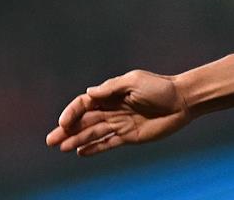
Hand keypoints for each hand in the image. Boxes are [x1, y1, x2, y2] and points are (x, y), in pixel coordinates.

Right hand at [45, 70, 192, 155]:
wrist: (183, 101)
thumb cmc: (160, 87)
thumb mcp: (134, 81)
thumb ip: (111, 88)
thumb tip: (89, 92)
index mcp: (112, 93)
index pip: (85, 103)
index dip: (72, 112)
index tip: (63, 123)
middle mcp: (113, 108)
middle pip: (85, 120)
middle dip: (67, 130)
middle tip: (51, 140)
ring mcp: (120, 123)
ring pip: (93, 133)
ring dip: (77, 140)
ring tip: (62, 148)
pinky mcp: (129, 136)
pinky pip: (108, 143)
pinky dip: (94, 148)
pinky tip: (81, 153)